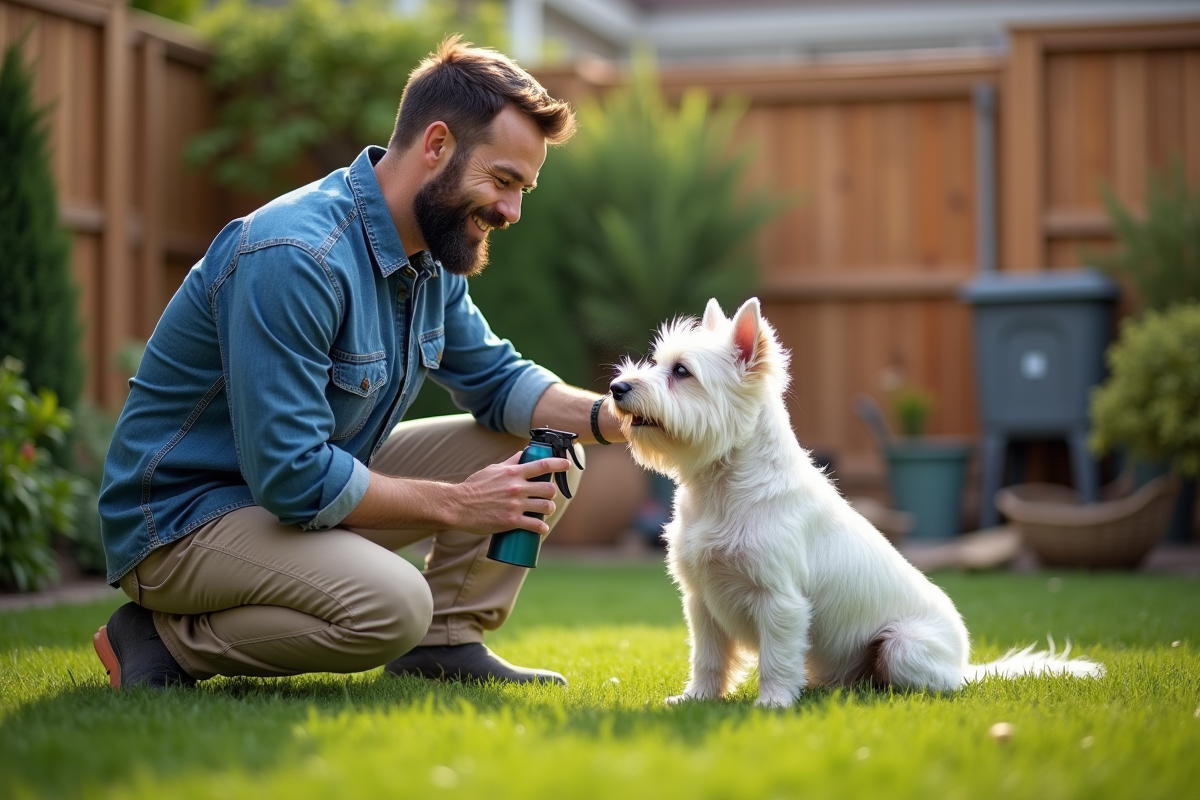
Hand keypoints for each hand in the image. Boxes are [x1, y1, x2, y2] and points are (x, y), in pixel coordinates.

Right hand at [450, 452, 572, 535]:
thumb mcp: (493, 469)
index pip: (543, 464)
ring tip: (545, 511)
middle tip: (548, 496)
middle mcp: (517, 488)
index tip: (567, 464)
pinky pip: (535, 525)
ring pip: (545, 506)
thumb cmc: (475, 486)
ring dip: (548, 509)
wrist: (458, 506)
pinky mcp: (511, 521)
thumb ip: (511, 462)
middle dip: (552, 493)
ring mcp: (515, 505)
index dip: (559, 464)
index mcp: (514, 473)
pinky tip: (542, 528)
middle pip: (548, 488)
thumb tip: (524, 453)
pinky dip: (542, 528)